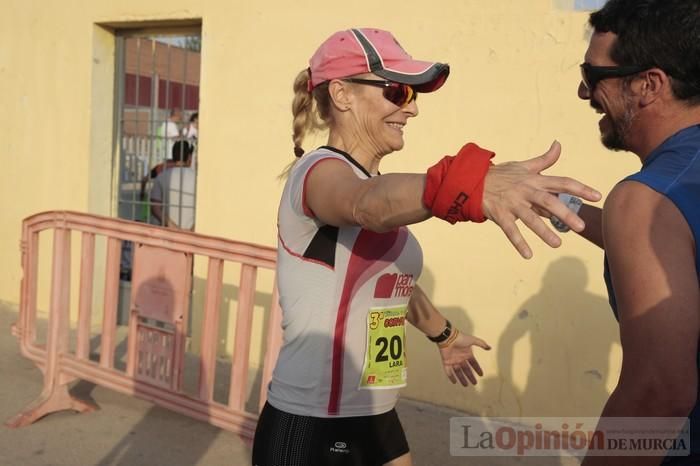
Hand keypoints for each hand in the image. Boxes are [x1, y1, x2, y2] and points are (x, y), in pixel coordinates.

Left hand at [439, 332, 490, 385]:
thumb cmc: (460, 338)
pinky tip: (454, 382)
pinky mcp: (446, 362)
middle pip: (466, 370)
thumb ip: (481, 344)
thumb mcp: (472, 340)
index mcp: (467, 354)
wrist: (448, 338)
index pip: (473, 363)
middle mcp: (461, 358)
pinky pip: (448, 371)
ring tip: (466, 385)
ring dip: (462, 378)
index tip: (481, 375)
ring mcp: (453, 361)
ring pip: (458, 372)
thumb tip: (490, 348)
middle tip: (474, 383)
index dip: (477, 369)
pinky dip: (451, 377)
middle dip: (470, 376)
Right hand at [482, 141, 600, 258]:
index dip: (580, 188)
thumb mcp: (523, 165)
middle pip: (549, 201)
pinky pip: (510, 230)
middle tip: (581, 227)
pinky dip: (519, 242)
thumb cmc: (501, 174)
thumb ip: (544, 159)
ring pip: (530, 218)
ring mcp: (512, 203)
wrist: (473, 181)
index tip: (597, 196)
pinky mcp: (500, 214)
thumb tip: (558, 144)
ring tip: (557, 244)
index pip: (561, 182)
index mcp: (534, 179)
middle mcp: (525, 190)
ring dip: (544, 232)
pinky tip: (528, 255)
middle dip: (566, 213)